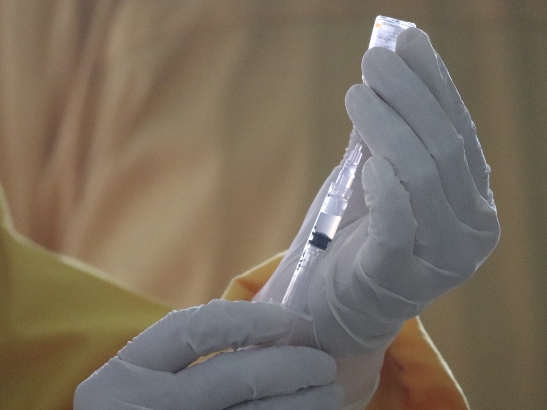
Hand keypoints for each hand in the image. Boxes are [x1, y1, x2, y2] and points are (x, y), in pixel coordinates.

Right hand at [74, 300, 343, 409]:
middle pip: (235, 376)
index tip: (290, 321)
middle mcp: (151, 405)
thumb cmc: (133, 409)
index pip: (193, 329)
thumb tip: (263, 326)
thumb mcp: (141, 376)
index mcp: (129, 371)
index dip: (249, 319)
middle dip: (291, 366)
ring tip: (330, 393)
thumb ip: (183, 354)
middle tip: (324, 364)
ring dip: (303, 404)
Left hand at [255, 27, 499, 405]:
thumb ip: (392, 138)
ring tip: (356, 92)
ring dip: (389, 126)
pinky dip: (386, 186)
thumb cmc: (364, 239)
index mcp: (472, 201)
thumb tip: (388, 72)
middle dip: (409, 95)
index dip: (435, 83)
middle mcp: (472, 229)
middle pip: (444, 147)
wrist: (343, 307)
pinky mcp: (401, 277)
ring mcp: (443, 259)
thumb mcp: (383, 181)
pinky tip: (368, 158)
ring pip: (423, 176)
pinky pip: (399, 224)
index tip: (408, 40)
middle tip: (374, 60)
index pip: (460, 131)